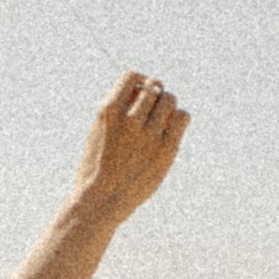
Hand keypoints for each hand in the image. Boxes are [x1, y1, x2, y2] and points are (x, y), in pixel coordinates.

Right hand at [66, 73, 189, 227]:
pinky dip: (180, 118)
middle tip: (154, 108)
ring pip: (169, 100)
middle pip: (154, 88)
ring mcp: (149, 135)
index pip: (131, 77)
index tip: (141, 91)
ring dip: (168, 105)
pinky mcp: (166, 150)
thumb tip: (142, 92)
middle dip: (156, 93)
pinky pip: (182, 118)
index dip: (139, 81)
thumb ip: (117, 112)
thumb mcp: (97, 133)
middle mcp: (129, 120)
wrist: (100, 201)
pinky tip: (172, 128)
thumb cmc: (96, 168)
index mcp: (108, 112)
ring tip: (163, 119)